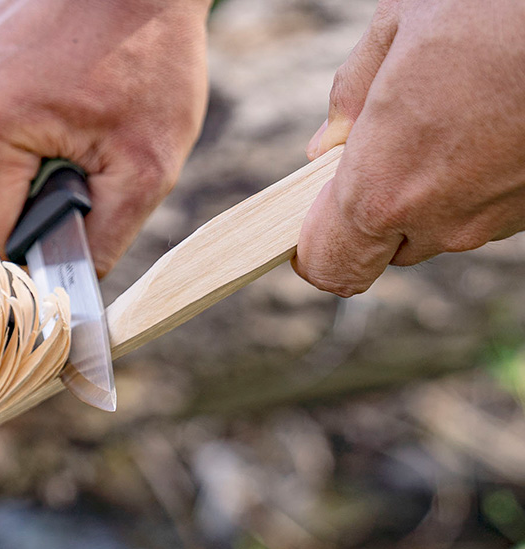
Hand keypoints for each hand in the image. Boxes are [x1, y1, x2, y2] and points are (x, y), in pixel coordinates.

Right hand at [0, 0, 210, 276]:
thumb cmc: (150, 56)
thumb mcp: (145, 167)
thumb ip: (100, 244)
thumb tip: (66, 300)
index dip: (23, 270)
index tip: (55, 278)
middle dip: (23, 216)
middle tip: (79, 187)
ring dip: (11, 180)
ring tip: (66, 145)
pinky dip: (1, 142)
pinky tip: (46, 115)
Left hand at [293, 0, 524, 296]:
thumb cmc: (493, 7)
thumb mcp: (399, 26)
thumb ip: (350, 95)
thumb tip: (325, 144)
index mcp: (382, 189)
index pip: (329, 266)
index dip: (312, 246)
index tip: (312, 209)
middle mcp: (438, 221)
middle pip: (381, 246)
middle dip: (370, 206)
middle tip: (382, 143)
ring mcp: (493, 221)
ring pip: (435, 226)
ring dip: (425, 188)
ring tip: (445, 115)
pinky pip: (481, 208)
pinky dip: (472, 178)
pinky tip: (486, 121)